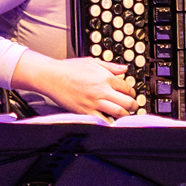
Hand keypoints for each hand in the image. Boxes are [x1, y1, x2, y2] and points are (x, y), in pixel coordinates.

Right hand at [14, 51, 136, 116]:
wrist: (51, 76)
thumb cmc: (69, 68)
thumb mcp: (92, 62)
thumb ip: (110, 66)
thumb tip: (124, 69)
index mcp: (105, 77)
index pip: (127, 87)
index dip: (131, 92)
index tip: (131, 94)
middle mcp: (102, 90)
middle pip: (127, 101)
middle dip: (134, 105)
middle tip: (134, 107)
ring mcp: (94, 102)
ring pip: (118, 112)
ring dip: (125, 115)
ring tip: (125, 115)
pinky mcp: (85, 111)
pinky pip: (102, 120)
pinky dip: (110, 123)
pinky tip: (112, 122)